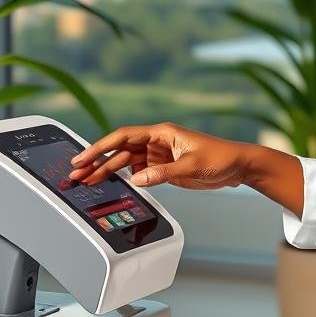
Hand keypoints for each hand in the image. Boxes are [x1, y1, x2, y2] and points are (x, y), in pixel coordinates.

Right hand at [68, 122, 253, 190]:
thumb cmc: (221, 157)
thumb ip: (163, 173)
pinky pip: (139, 173)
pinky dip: (124, 179)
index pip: (123, 136)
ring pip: (126, 162)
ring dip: (107, 171)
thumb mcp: (192, 165)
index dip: (100, 146)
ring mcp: (159, 156)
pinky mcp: (164, 169)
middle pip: (120, 150)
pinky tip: (111, 185)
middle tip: (76, 174)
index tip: (83, 157)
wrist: (239, 166)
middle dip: (98, 161)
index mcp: (162, 132)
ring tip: (87, 182)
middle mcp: (157, 142)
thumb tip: (136, 179)